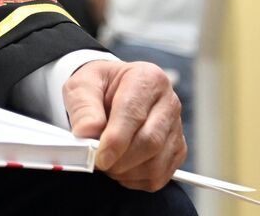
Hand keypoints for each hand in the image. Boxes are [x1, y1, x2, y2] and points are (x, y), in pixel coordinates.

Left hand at [62, 60, 185, 191]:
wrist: (111, 92)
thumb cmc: (99, 87)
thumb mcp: (82, 85)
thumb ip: (83, 107)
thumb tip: (87, 132)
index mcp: (146, 79)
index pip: (134, 113)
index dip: (115, 140)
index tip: (99, 156)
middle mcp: (168, 102)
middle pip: (150, 141)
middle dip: (120, 159)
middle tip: (98, 161)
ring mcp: (176, 128)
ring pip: (156, 163)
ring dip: (126, 172)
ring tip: (107, 162)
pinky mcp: (177, 150)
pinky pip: (159, 176)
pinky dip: (135, 180)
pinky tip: (121, 167)